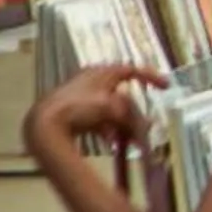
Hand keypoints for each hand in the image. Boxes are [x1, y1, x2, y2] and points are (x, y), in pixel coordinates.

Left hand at [23, 66, 162, 149]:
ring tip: (130, 140)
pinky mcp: (73, 112)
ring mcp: (81, 97)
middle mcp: (92, 81)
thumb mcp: (114, 109)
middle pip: (122, 95)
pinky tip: (111, 141)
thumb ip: (133, 115)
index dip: (151, 77)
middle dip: (135, 114)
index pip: (132, 70)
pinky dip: (107, 129)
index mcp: (102, 72)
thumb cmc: (80, 108)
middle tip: (146, 126)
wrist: (45, 125)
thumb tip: (149, 125)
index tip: (165, 86)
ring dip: (122, 125)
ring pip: (111, 110)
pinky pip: (98, 119)